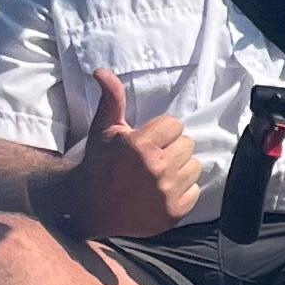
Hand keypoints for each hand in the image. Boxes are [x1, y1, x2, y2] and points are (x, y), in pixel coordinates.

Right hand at [65, 68, 201, 236]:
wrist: (89, 205)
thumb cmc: (99, 162)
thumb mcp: (103, 128)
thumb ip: (111, 98)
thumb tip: (101, 70)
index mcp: (140, 145)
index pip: (175, 125)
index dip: (162, 132)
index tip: (148, 141)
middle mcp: (155, 169)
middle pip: (188, 145)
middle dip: (172, 148)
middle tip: (153, 158)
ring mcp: (165, 194)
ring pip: (194, 167)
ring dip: (180, 169)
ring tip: (159, 174)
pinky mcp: (172, 213)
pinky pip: (195, 191)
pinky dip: (183, 191)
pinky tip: (162, 192)